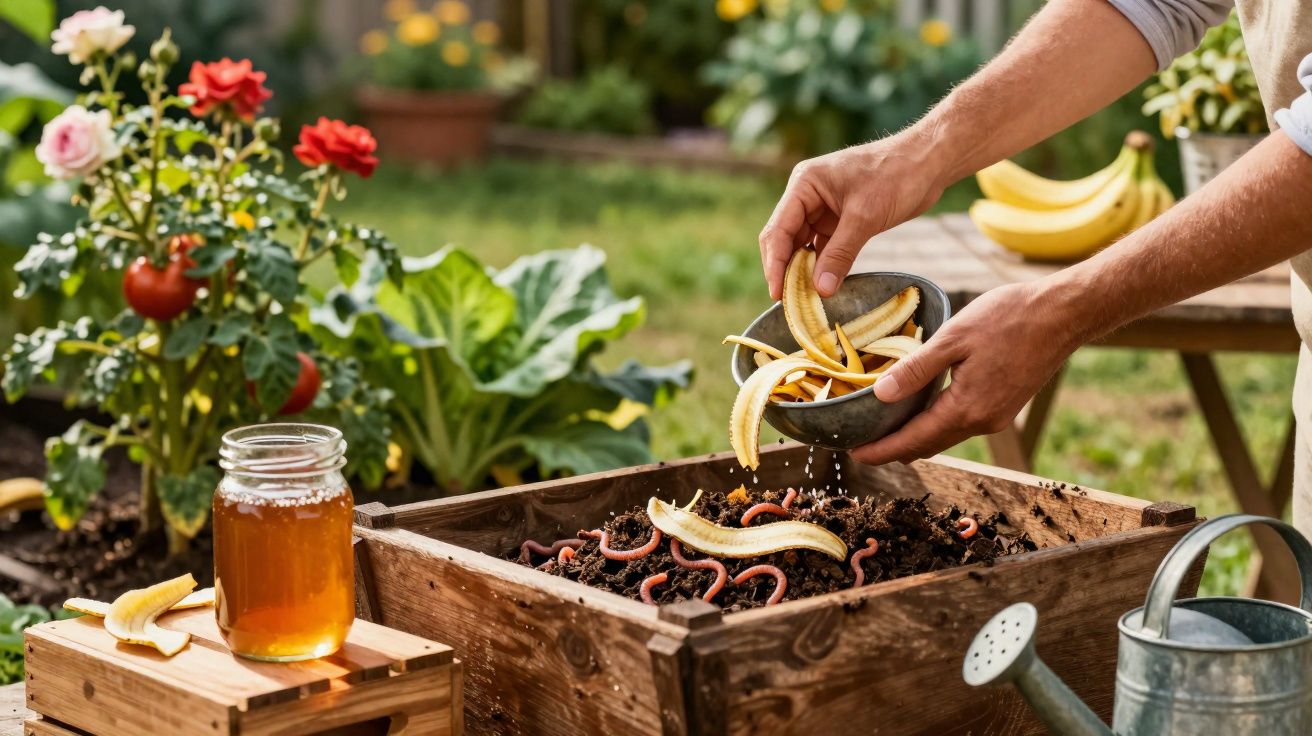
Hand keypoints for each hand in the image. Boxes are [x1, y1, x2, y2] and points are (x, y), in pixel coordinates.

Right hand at [759, 133, 945, 299]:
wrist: (928, 162)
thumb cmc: (896, 176)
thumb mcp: (865, 217)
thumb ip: (840, 254)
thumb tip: (819, 290)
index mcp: (804, 184)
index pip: (779, 229)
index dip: (775, 263)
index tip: (777, 293)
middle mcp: (807, 196)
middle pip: (785, 239)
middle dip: (785, 269)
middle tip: (788, 302)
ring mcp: (822, 208)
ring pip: (803, 246)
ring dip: (803, 270)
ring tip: (803, 299)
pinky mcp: (839, 220)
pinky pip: (823, 247)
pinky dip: (822, 266)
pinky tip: (822, 286)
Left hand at [852, 283, 1078, 464]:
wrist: (1064, 314)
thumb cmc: (1010, 318)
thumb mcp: (954, 337)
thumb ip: (917, 369)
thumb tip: (881, 395)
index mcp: (967, 409)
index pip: (914, 441)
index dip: (881, 450)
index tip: (854, 454)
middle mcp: (982, 422)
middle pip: (927, 446)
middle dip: (893, 449)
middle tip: (860, 443)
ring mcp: (996, 417)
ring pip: (945, 436)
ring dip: (914, 438)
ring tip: (883, 430)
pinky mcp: (1004, 406)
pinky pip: (960, 424)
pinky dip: (935, 425)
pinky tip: (919, 412)